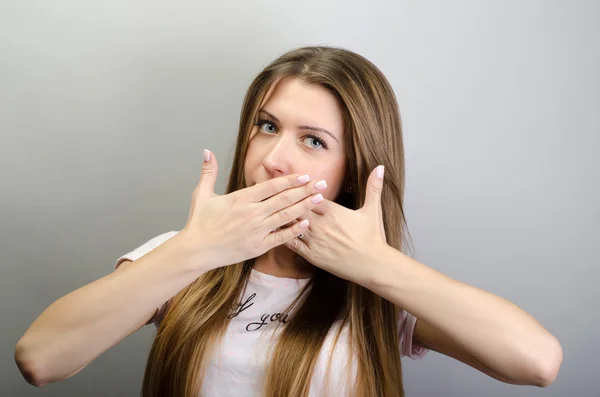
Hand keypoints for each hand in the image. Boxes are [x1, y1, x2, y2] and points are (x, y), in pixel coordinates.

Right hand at [181, 149, 326, 269]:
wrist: (196, 250)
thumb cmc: (199, 223)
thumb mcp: (202, 194)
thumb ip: (208, 172)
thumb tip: (207, 151)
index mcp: (241, 199)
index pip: (271, 186)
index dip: (290, 180)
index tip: (305, 176)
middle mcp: (251, 214)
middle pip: (284, 199)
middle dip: (305, 191)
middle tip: (321, 184)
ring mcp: (256, 231)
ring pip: (286, 216)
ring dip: (304, 207)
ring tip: (319, 200)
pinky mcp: (258, 246)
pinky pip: (280, 237)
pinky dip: (294, 230)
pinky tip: (306, 223)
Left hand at [284, 165, 387, 284]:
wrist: (373, 265)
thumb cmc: (373, 237)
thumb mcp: (373, 210)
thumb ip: (374, 187)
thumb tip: (380, 167)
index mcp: (333, 212)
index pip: (310, 195)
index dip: (302, 188)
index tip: (294, 181)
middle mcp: (321, 225)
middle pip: (297, 208)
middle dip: (288, 200)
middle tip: (276, 193)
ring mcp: (315, 241)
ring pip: (291, 225)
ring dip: (283, 217)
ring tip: (270, 208)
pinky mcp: (312, 256)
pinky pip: (292, 243)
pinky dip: (283, 235)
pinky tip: (275, 230)